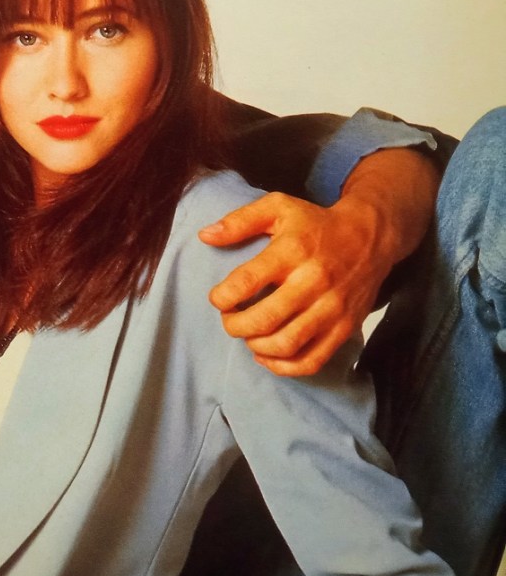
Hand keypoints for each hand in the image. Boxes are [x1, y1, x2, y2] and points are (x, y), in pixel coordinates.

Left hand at [198, 192, 391, 375]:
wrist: (371, 236)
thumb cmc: (315, 224)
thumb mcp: (278, 208)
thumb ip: (239, 221)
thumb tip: (204, 236)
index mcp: (292, 251)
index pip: (245, 282)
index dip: (222, 297)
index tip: (218, 298)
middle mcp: (314, 281)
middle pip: (264, 320)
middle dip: (235, 326)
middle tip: (230, 319)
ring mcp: (332, 308)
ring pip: (286, 344)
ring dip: (256, 347)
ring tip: (248, 335)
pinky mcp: (345, 328)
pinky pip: (311, 361)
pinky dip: (283, 367)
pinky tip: (268, 355)